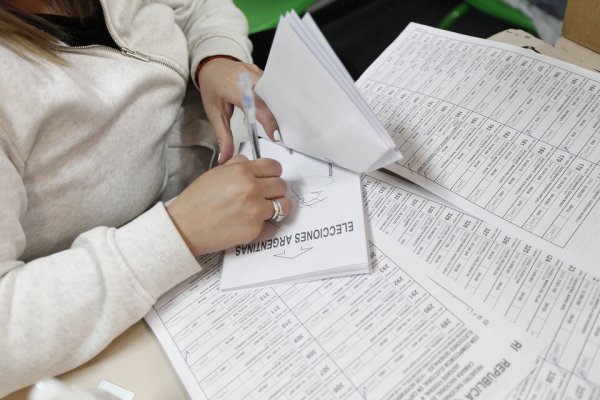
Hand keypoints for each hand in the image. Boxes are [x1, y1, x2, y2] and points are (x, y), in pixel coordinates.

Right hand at [166, 155, 291, 256]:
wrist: (185, 227)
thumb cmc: (196, 202)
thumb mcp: (215, 173)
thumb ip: (237, 165)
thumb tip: (250, 163)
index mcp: (242, 172)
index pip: (274, 167)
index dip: (273, 173)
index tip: (270, 178)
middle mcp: (252, 189)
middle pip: (281, 185)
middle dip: (275, 190)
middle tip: (265, 195)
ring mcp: (256, 210)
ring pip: (283, 205)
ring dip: (276, 206)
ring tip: (263, 208)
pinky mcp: (256, 229)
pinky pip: (269, 222)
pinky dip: (260, 222)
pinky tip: (245, 221)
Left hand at [197, 58, 277, 163]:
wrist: (212, 65)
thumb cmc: (212, 88)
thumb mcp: (214, 113)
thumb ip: (223, 136)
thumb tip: (225, 158)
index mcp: (235, 87)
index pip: (256, 104)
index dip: (268, 120)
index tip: (274, 136)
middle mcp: (248, 76)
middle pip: (269, 98)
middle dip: (277, 116)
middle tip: (279, 134)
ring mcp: (257, 72)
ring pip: (273, 92)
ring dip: (277, 108)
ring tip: (280, 125)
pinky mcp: (262, 72)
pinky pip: (272, 87)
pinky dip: (274, 101)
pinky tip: (276, 112)